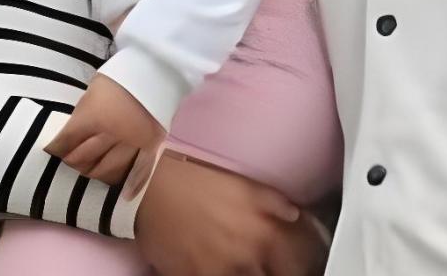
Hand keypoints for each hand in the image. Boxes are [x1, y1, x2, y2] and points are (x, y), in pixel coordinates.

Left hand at [45, 74, 164, 192]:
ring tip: (89, 171)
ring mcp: (131, 144)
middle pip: (83, 158)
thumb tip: (72, 133)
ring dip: (94, 173)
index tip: (51, 150)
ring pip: (107, 170)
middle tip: (68, 161)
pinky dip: (130, 185)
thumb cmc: (120, 78)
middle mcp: (110, 135)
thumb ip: (83, 114)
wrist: (155, 71)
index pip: (65, 141)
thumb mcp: (92, 91)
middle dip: (72, 161)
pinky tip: (124, 194)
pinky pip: (139, 172)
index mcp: (91, 118)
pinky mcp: (149, 148)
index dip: (55, 148)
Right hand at [135, 152, 314, 275]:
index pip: (295, 268)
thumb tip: (295, 216)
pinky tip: (209, 268)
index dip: (297, 270)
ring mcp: (219, 272)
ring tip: (232, 265)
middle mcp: (246, 257)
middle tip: (257, 265)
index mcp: (264, 233)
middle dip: (268, 274)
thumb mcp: (242, 184)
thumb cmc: (195, 180)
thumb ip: (274, 202)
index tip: (290, 268)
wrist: (149, 187)